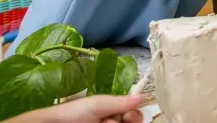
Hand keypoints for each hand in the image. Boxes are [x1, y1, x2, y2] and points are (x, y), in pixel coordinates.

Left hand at [6, 95, 143, 122]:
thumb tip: (142, 96)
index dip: (134, 115)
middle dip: (126, 122)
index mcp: (113, 110)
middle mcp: (112, 121)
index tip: (129, 116)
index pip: (134, 113)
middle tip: (110, 122)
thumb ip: (119, 101)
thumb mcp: (97, 104)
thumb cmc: (74, 113)